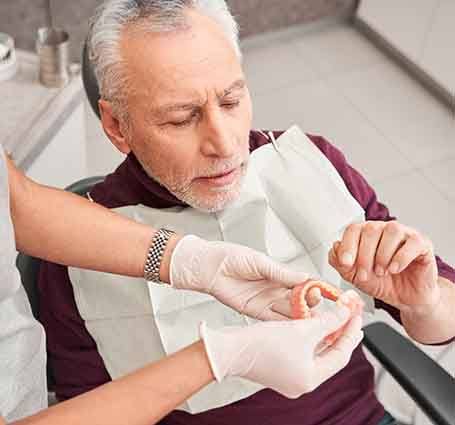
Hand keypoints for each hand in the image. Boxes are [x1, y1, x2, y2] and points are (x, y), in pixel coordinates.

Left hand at [170, 235, 308, 319]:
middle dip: (311, 303)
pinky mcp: (256, 312)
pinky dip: (285, 324)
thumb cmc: (230, 257)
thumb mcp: (259, 262)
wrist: (208, 267)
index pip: (303, 282)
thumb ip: (281, 272)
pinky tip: (295, 327)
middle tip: (319, 304)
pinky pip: (274, 320)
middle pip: (299, 299)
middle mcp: (275, 289)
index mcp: (278, 274)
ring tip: (313, 318)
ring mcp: (266, 301)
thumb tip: (305, 276)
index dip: (316, 287)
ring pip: (289, 311)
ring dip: (301, 316)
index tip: (329, 292)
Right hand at [200, 305, 362, 397]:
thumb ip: (328, 321)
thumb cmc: (261, 344)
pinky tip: (315, 325)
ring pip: (317, 353)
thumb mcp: (300, 329)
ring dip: (326, 334)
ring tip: (337, 318)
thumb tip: (347, 311)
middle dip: (341, 334)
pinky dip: (312, 338)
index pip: (341, 354)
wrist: (229, 349)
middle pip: (330, 355)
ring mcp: (290, 376)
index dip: (351, 332)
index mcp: (311, 379)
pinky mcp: (280, 367)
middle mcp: (302, 381)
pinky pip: (304, 352)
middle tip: (352, 317)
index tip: (357, 315)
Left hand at [329, 221, 439, 315]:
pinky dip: (400, 257)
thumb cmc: (382, 283)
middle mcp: (384, 229)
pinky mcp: (422, 244)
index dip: (348, 245)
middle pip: (371, 230)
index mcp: (366, 234)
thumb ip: (341, 263)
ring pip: (391, 231)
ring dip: (382, 255)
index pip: (354, 229)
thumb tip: (334, 247)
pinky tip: (394, 269)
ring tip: (381, 272)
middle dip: (364, 256)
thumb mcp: (355, 276)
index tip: (345, 263)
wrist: (406, 299)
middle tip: (365, 275)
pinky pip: (412, 242)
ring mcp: (404, 234)